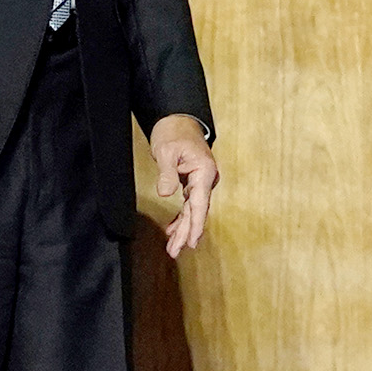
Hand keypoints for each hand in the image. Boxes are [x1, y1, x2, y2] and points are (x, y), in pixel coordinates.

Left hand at [149, 114, 217, 259]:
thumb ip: (167, 174)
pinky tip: (172, 229)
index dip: (195, 225)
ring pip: (193, 210)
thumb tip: (166, 194)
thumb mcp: (166, 151)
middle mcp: (205, 179)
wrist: (178, 120)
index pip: (200, 204)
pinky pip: (189, 204)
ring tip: (173, 247)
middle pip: (197, 211)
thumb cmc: (174, 132)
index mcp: (203, 171)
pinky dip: (181, 217)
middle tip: (176, 251)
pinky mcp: (192, 181)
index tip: (192, 242)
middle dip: (186, 232)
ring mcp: (200, 181)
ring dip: (183, 228)